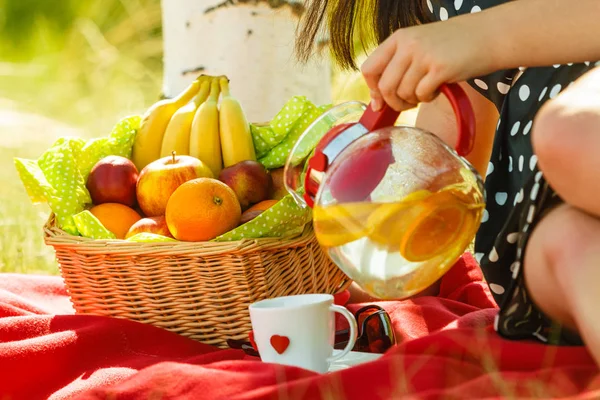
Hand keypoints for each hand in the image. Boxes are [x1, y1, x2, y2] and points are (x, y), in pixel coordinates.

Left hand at [361, 16, 492, 111]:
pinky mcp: (440, 68)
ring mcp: (423, 56)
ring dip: (414, 99)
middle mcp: (407, 45)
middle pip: (385, 87)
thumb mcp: (419, 45)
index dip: (372, 90)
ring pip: (403, 93)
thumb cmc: (452, 45)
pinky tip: (438, 89)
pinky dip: (429, 98)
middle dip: (394, 102)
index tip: (380, 101)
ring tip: (428, 90)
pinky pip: (422, 95)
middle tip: (408, 102)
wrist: (488, 35)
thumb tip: (376, 102)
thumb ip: (397, 67)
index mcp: (398, 38)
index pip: (368, 69)